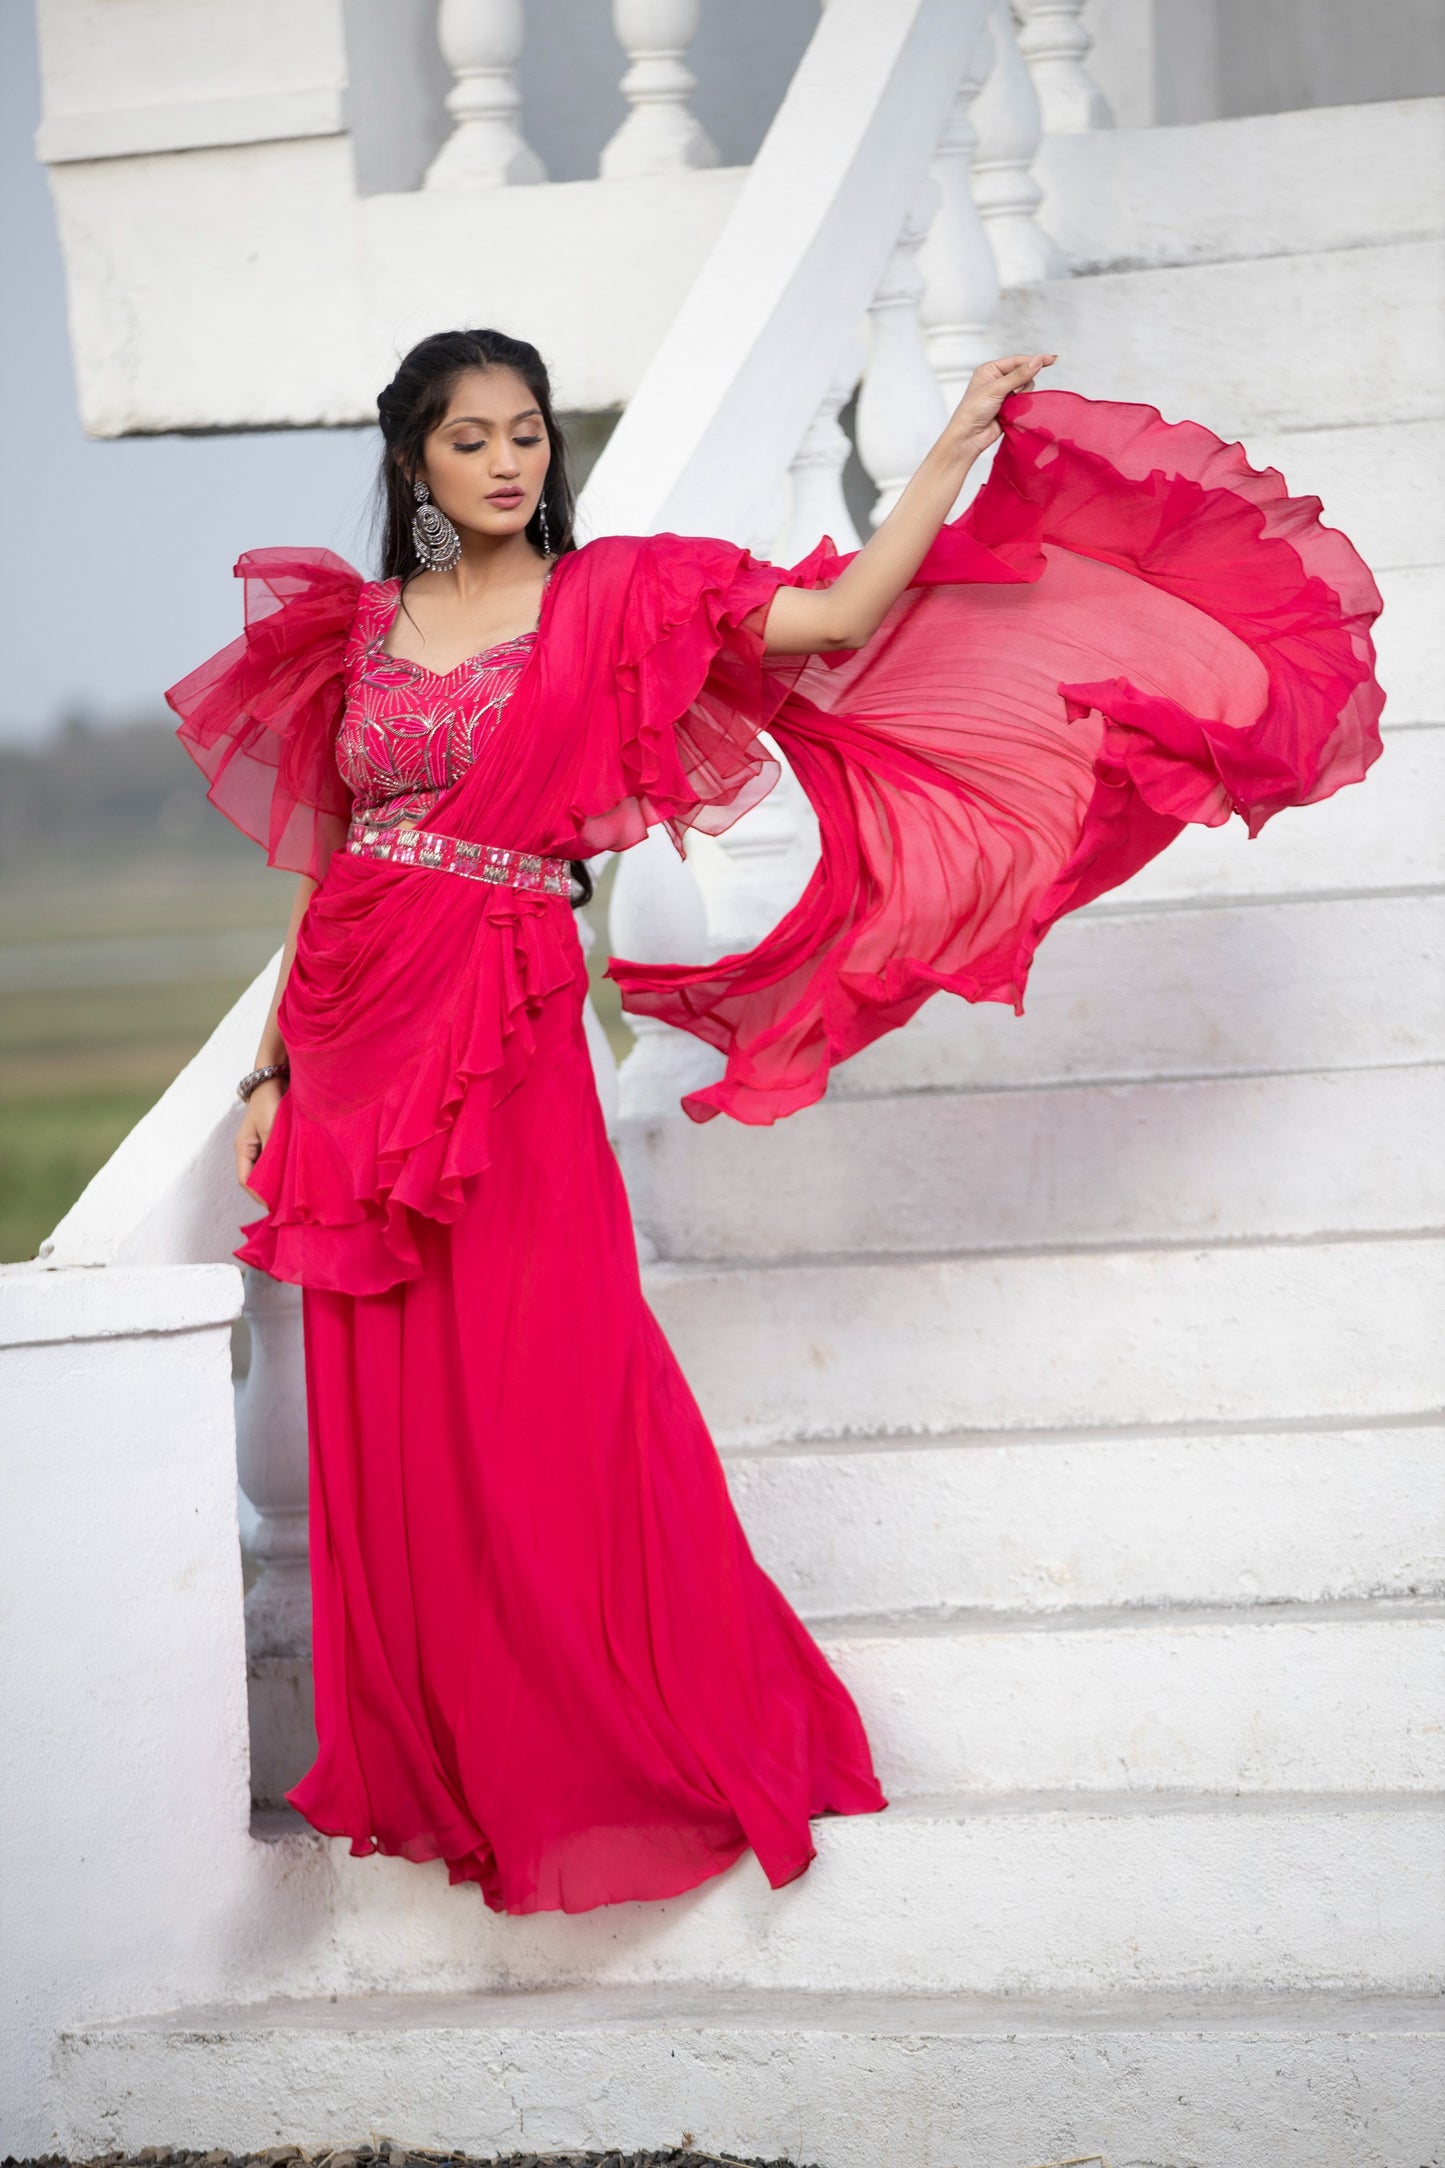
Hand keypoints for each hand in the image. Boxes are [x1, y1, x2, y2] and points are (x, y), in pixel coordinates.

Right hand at [235, 1077, 283, 1203]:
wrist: (274, 1079)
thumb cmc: (270, 1102)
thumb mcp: (271, 1127)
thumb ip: (272, 1151)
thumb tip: (275, 1177)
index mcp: (243, 1148)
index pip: (245, 1179)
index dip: (258, 1194)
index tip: (273, 1206)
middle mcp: (249, 1149)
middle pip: (255, 1177)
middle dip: (268, 1191)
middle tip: (285, 1204)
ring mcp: (259, 1145)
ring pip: (265, 1170)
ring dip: (276, 1181)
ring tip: (291, 1194)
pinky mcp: (271, 1140)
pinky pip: (274, 1160)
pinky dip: (282, 1169)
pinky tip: (294, 1175)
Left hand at [946, 353, 1056, 455]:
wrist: (969, 437)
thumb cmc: (974, 410)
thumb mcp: (996, 389)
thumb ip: (1019, 375)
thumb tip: (1038, 360)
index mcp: (990, 369)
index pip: (1017, 360)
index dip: (1034, 360)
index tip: (1051, 360)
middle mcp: (997, 379)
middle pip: (1024, 374)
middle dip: (1022, 384)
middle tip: (1014, 394)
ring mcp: (1004, 394)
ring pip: (1026, 389)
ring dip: (1021, 397)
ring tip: (1008, 405)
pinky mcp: (1009, 407)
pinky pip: (1024, 402)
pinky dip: (1021, 407)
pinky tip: (1011, 412)